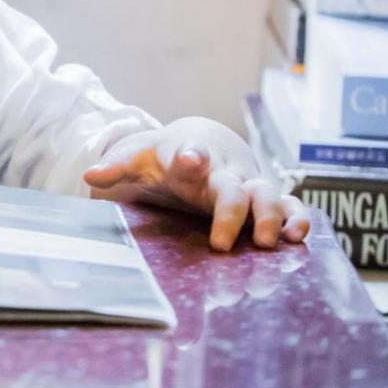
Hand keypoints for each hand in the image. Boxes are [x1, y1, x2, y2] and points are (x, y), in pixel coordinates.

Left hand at [82, 130, 310, 251]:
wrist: (198, 144)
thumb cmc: (163, 156)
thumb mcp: (137, 158)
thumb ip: (116, 167)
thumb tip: (89, 175)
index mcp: (188, 157)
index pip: (190, 154)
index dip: (190, 157)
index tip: (188, 160)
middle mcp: (222, 170)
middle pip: (232, 187)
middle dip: (230, 211)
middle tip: (221, 242)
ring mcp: (247, 183)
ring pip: (266, 196)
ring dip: (269, 217)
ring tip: (265, 242)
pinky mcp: (264, 198)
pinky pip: (288, 205)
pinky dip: (297, 217)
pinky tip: (298, 237)